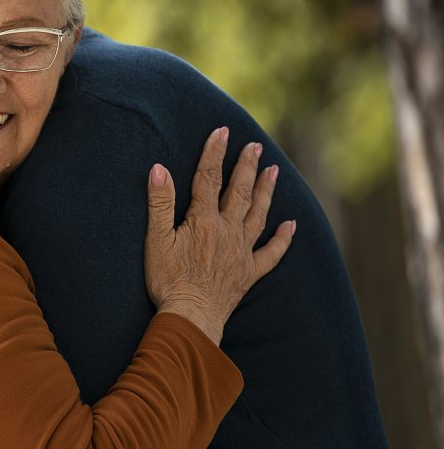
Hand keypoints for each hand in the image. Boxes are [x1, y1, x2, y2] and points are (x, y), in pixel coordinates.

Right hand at [145, 127, 295, 344]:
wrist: (191, 317)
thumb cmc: (168, 280)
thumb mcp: (156, 240)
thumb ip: (160, 203)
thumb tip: (159, 169)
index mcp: (204, 221)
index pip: (209, 179)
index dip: (214, 153)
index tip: (222, 131)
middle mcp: (228, 231)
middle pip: (239, 192)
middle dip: (246, 166)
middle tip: (255, 145)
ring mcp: (242, 252)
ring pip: (258, 214)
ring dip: (266, 191)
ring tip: (274, 170)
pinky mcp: (249, 272)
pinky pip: (271, 253)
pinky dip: (283, 239)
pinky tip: (291, 225)